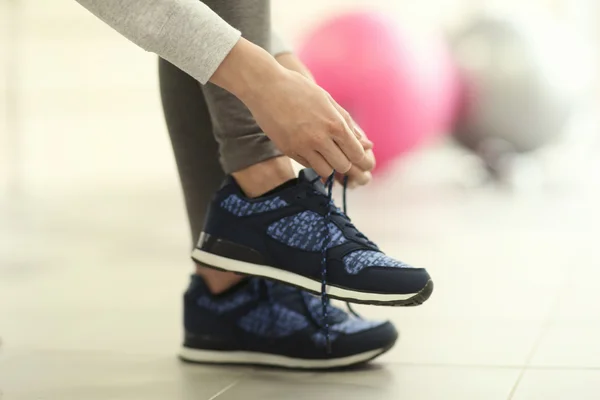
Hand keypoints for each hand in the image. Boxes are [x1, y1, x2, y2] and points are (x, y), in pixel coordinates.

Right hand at [275, 53, 374, 187]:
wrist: (265, 87)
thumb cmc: (299, 89)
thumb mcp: (327, 100)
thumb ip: (347, 122)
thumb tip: (367, 143)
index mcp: (335, 124)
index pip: (357, 154)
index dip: (360, 158)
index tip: (357, 157)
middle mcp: (320, 138)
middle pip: (343, 166)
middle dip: (344, 162)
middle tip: (339, 154)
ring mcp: (303, 146)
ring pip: (325, 171)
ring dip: (328, 164)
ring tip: (324, 152)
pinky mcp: (288, 151)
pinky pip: (307, 165)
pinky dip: (311, 160)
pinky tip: (307, 147)